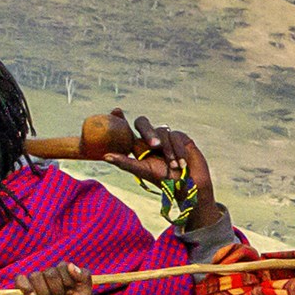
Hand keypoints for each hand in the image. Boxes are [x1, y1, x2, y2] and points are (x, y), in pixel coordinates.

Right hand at [17, 262, 98, 294]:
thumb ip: (85, 277)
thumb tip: (71, 265)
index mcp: (64, 273)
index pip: (63, 266)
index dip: (67, 282)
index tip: (70, 294)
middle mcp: (49, 275)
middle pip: (50, 273)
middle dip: (57, 290)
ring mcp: (36, 282)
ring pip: (36, 276)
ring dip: (44, 293)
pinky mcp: (23, 290)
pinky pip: (19, 279)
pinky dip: (26, 287)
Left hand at [101, 114, 217, 224]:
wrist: (189, 185)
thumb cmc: (164, 181)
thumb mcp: (143, 171)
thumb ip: (125, 163)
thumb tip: (105, 156)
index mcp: (139, 146)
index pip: (127, 128)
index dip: (120, 118)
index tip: (116, 110)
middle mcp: (151, 138)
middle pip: (143, 123)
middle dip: (148, 132)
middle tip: (155, 146)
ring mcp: (166, 136)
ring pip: (162, 131)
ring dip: (168, 151)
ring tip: (173, 166)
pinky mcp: (180, 137)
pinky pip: (175, 135)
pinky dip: (178, 150)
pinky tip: (182, 163)